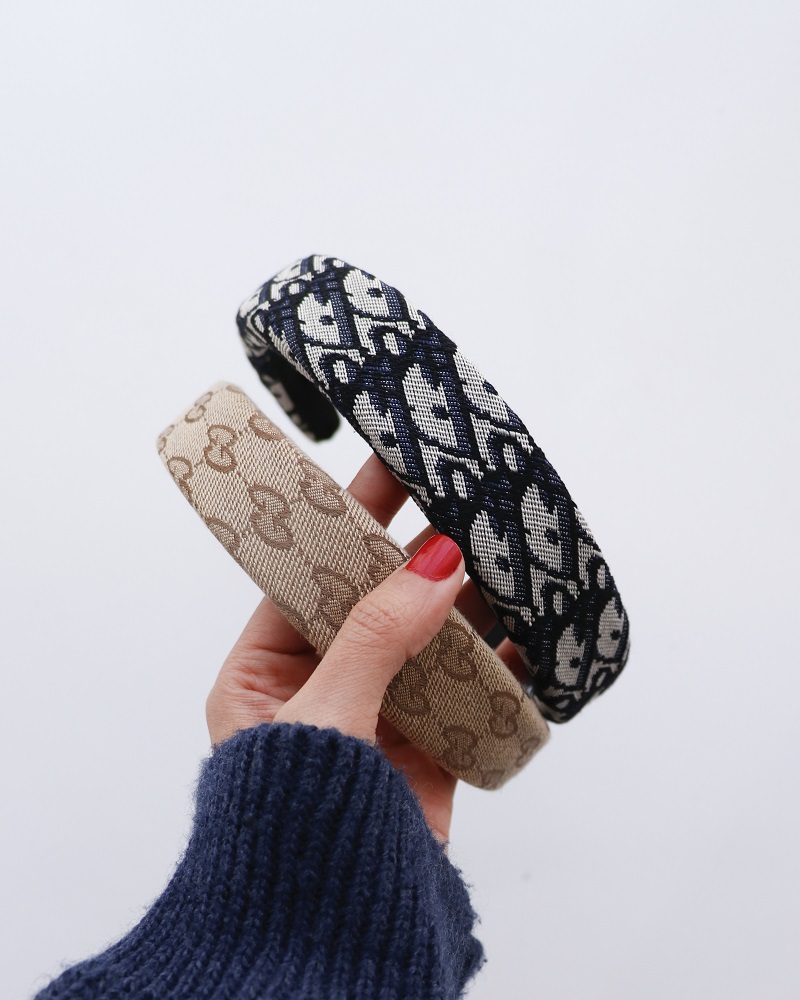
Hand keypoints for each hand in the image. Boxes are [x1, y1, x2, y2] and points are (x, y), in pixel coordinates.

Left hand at [206, 453, 520, 845]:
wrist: (332, 934)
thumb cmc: (290, 828)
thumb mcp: (322, 718)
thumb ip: (375, 639)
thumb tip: (433, 565)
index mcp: (266, 672)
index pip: (311, 574)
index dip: (349, 521)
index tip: (389, 468)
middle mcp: (324, 685)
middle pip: (379, 599)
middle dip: (419, 554)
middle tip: (461, 500)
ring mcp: (380, 712)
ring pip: (430, 638)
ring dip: (467, 600)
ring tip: (504, 551)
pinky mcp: (429, 746)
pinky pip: (468, 687)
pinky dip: (500, 660)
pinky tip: (529, 628)